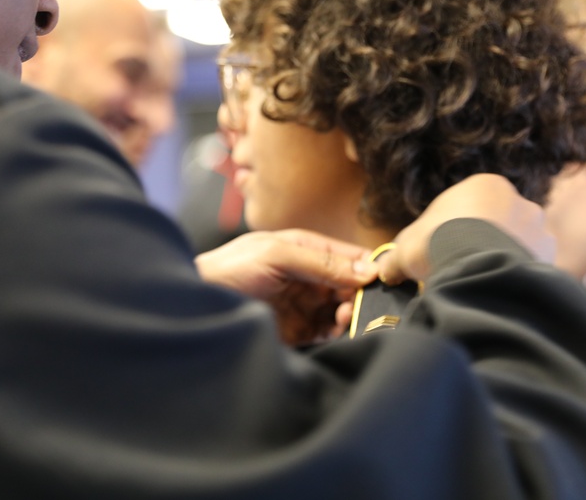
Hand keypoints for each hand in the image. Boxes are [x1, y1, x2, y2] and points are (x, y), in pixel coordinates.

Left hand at [196, 229, 373, 345]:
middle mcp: (310, 277)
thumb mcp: (276, 255)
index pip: (350, 256)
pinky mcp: (299, 332)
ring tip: (343, 320)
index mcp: (307, 249)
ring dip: (351, 317)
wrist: (199, 304)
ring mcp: (305, 305)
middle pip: (352, 287)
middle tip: (356, 306)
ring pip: (344, 312)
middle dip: (361, 297)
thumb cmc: (230, 270)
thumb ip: (321, 261)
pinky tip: (336, 333)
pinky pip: (329, 334)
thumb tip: (367, 270)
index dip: (370, 267)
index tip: (386, 282)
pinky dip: (339, 335)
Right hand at [334, 174, 553, 330]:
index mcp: (485, 185)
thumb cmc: (436, 243)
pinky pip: (530, 269)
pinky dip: (516, 279)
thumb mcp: (405, 247)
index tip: (440, 252)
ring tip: (481, 284)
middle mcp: (519, 200)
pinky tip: (498, 292)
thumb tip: (383, 270)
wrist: (477, 267)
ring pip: (517, 246)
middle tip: (461, 268)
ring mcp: (539, 229)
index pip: (469, 207)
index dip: (451, 230)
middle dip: (482, 245)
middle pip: (496, 224)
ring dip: (502, 261)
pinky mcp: (550, 257)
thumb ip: (395, 258)